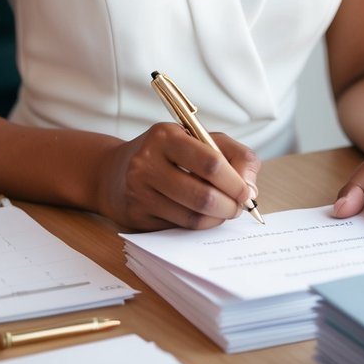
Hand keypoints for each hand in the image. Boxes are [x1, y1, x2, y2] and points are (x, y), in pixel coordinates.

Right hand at [97, 123, 260, 230]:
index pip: (210, 162)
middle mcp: (147, 162)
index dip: (236, 182)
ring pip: (192, 216)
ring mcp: (139, 190)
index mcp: (166, 136)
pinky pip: (178, 228)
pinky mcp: (136, 215)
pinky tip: (203, 216)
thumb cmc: (165, 153)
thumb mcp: (197, 139)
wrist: (112, 171)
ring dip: (217, 219)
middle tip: (239, 207)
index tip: (248, 191)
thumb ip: (232, 154)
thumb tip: (251, 187)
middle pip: (203, 195)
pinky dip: (199, 225)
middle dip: (230, 206)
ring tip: (224, 211)